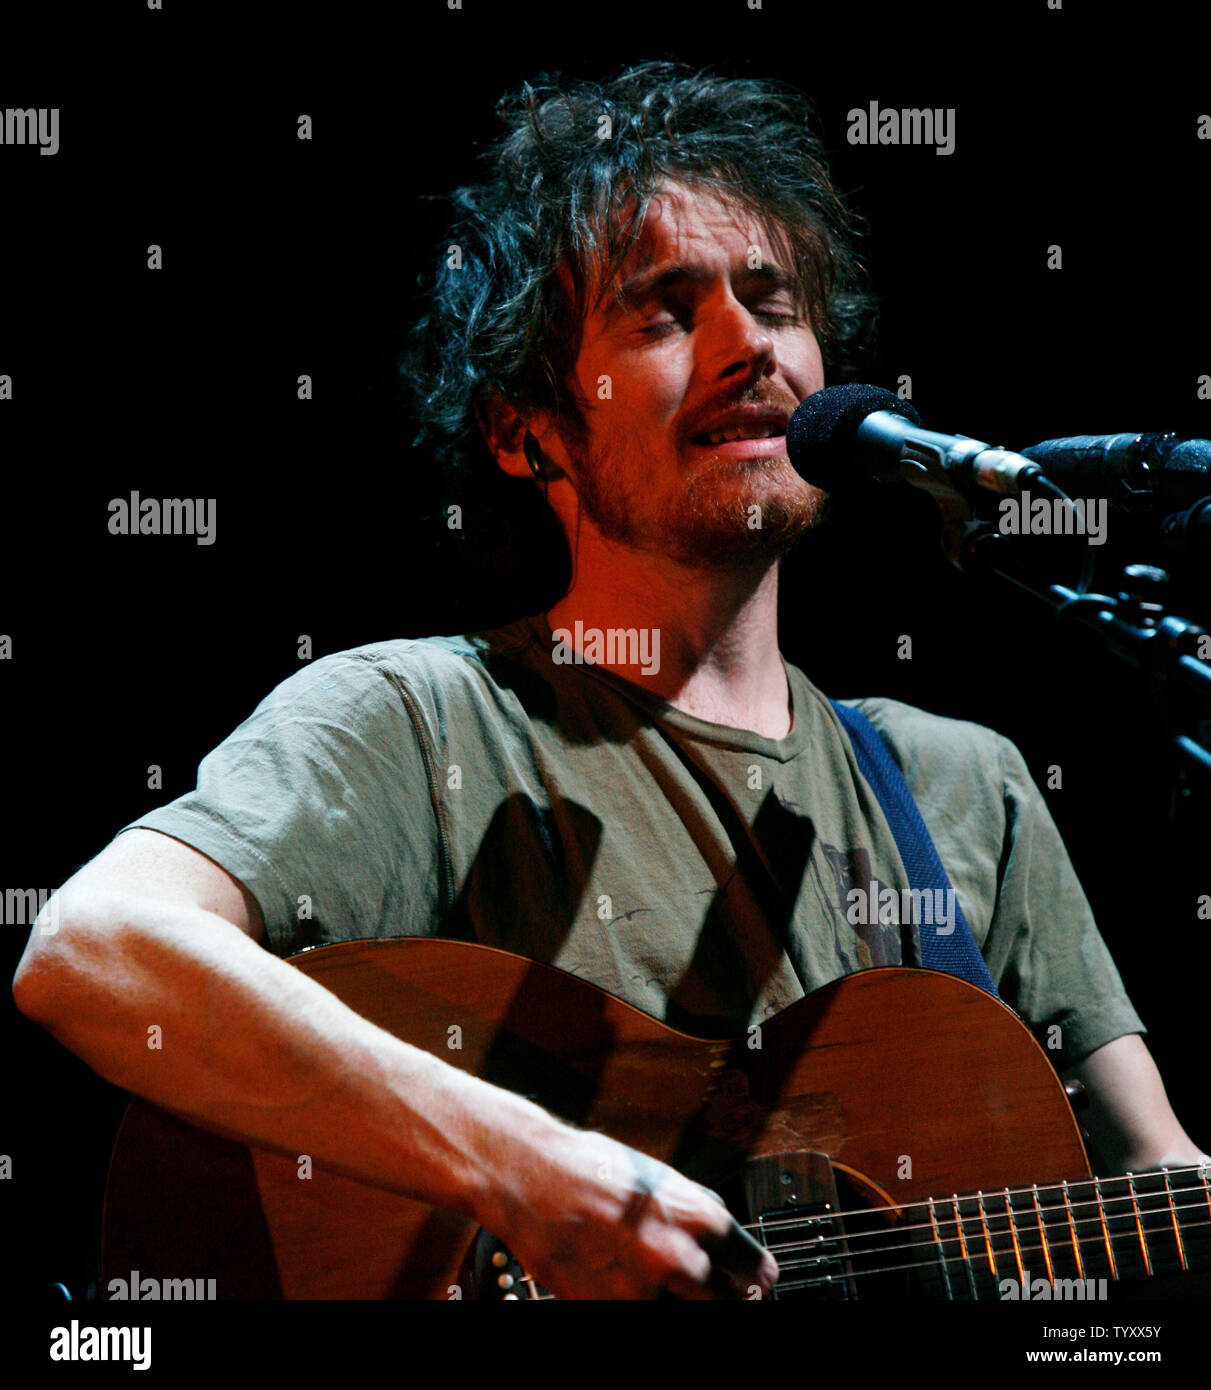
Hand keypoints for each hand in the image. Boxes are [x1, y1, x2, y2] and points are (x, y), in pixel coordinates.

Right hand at [477, 1112, 778, 1299]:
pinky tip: (632, 1288)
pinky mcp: (607, 1309)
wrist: (528, 1178)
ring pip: (687, 1315)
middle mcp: (676, 1257)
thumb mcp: (657, 1177)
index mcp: (696, 1216)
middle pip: (729, 1304)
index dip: (759, 1275)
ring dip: (685, 1304)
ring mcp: (642, 1290)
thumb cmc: (588, 1168)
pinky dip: (643, 1305)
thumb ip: (694, 1210)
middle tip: (727, 1294)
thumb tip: (722, 1239)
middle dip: (730, 1299)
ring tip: (670, 1287)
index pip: (754, 1266)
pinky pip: (641, 1316)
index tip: (758, 1280)